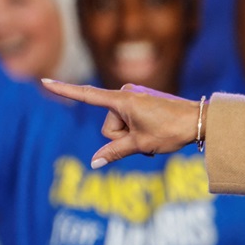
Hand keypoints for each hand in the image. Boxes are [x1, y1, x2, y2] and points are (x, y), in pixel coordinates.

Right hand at [40, 80, 199, 167]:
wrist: (200, 121)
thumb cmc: (172, 130)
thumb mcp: (141, 144)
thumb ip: (115, 152)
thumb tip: (94, 163)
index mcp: (122, 100)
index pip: (86, 95)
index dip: (64, 90)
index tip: (43, 80)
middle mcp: (125, 95)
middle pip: (109, 127)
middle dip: (123, 138)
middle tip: (147, 139)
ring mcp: (134, 99)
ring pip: (120, 129)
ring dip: (133, 138)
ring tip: (154, 137)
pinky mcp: (142, 104)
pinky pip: (130, 124)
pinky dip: (139, 134)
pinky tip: (156, 136)